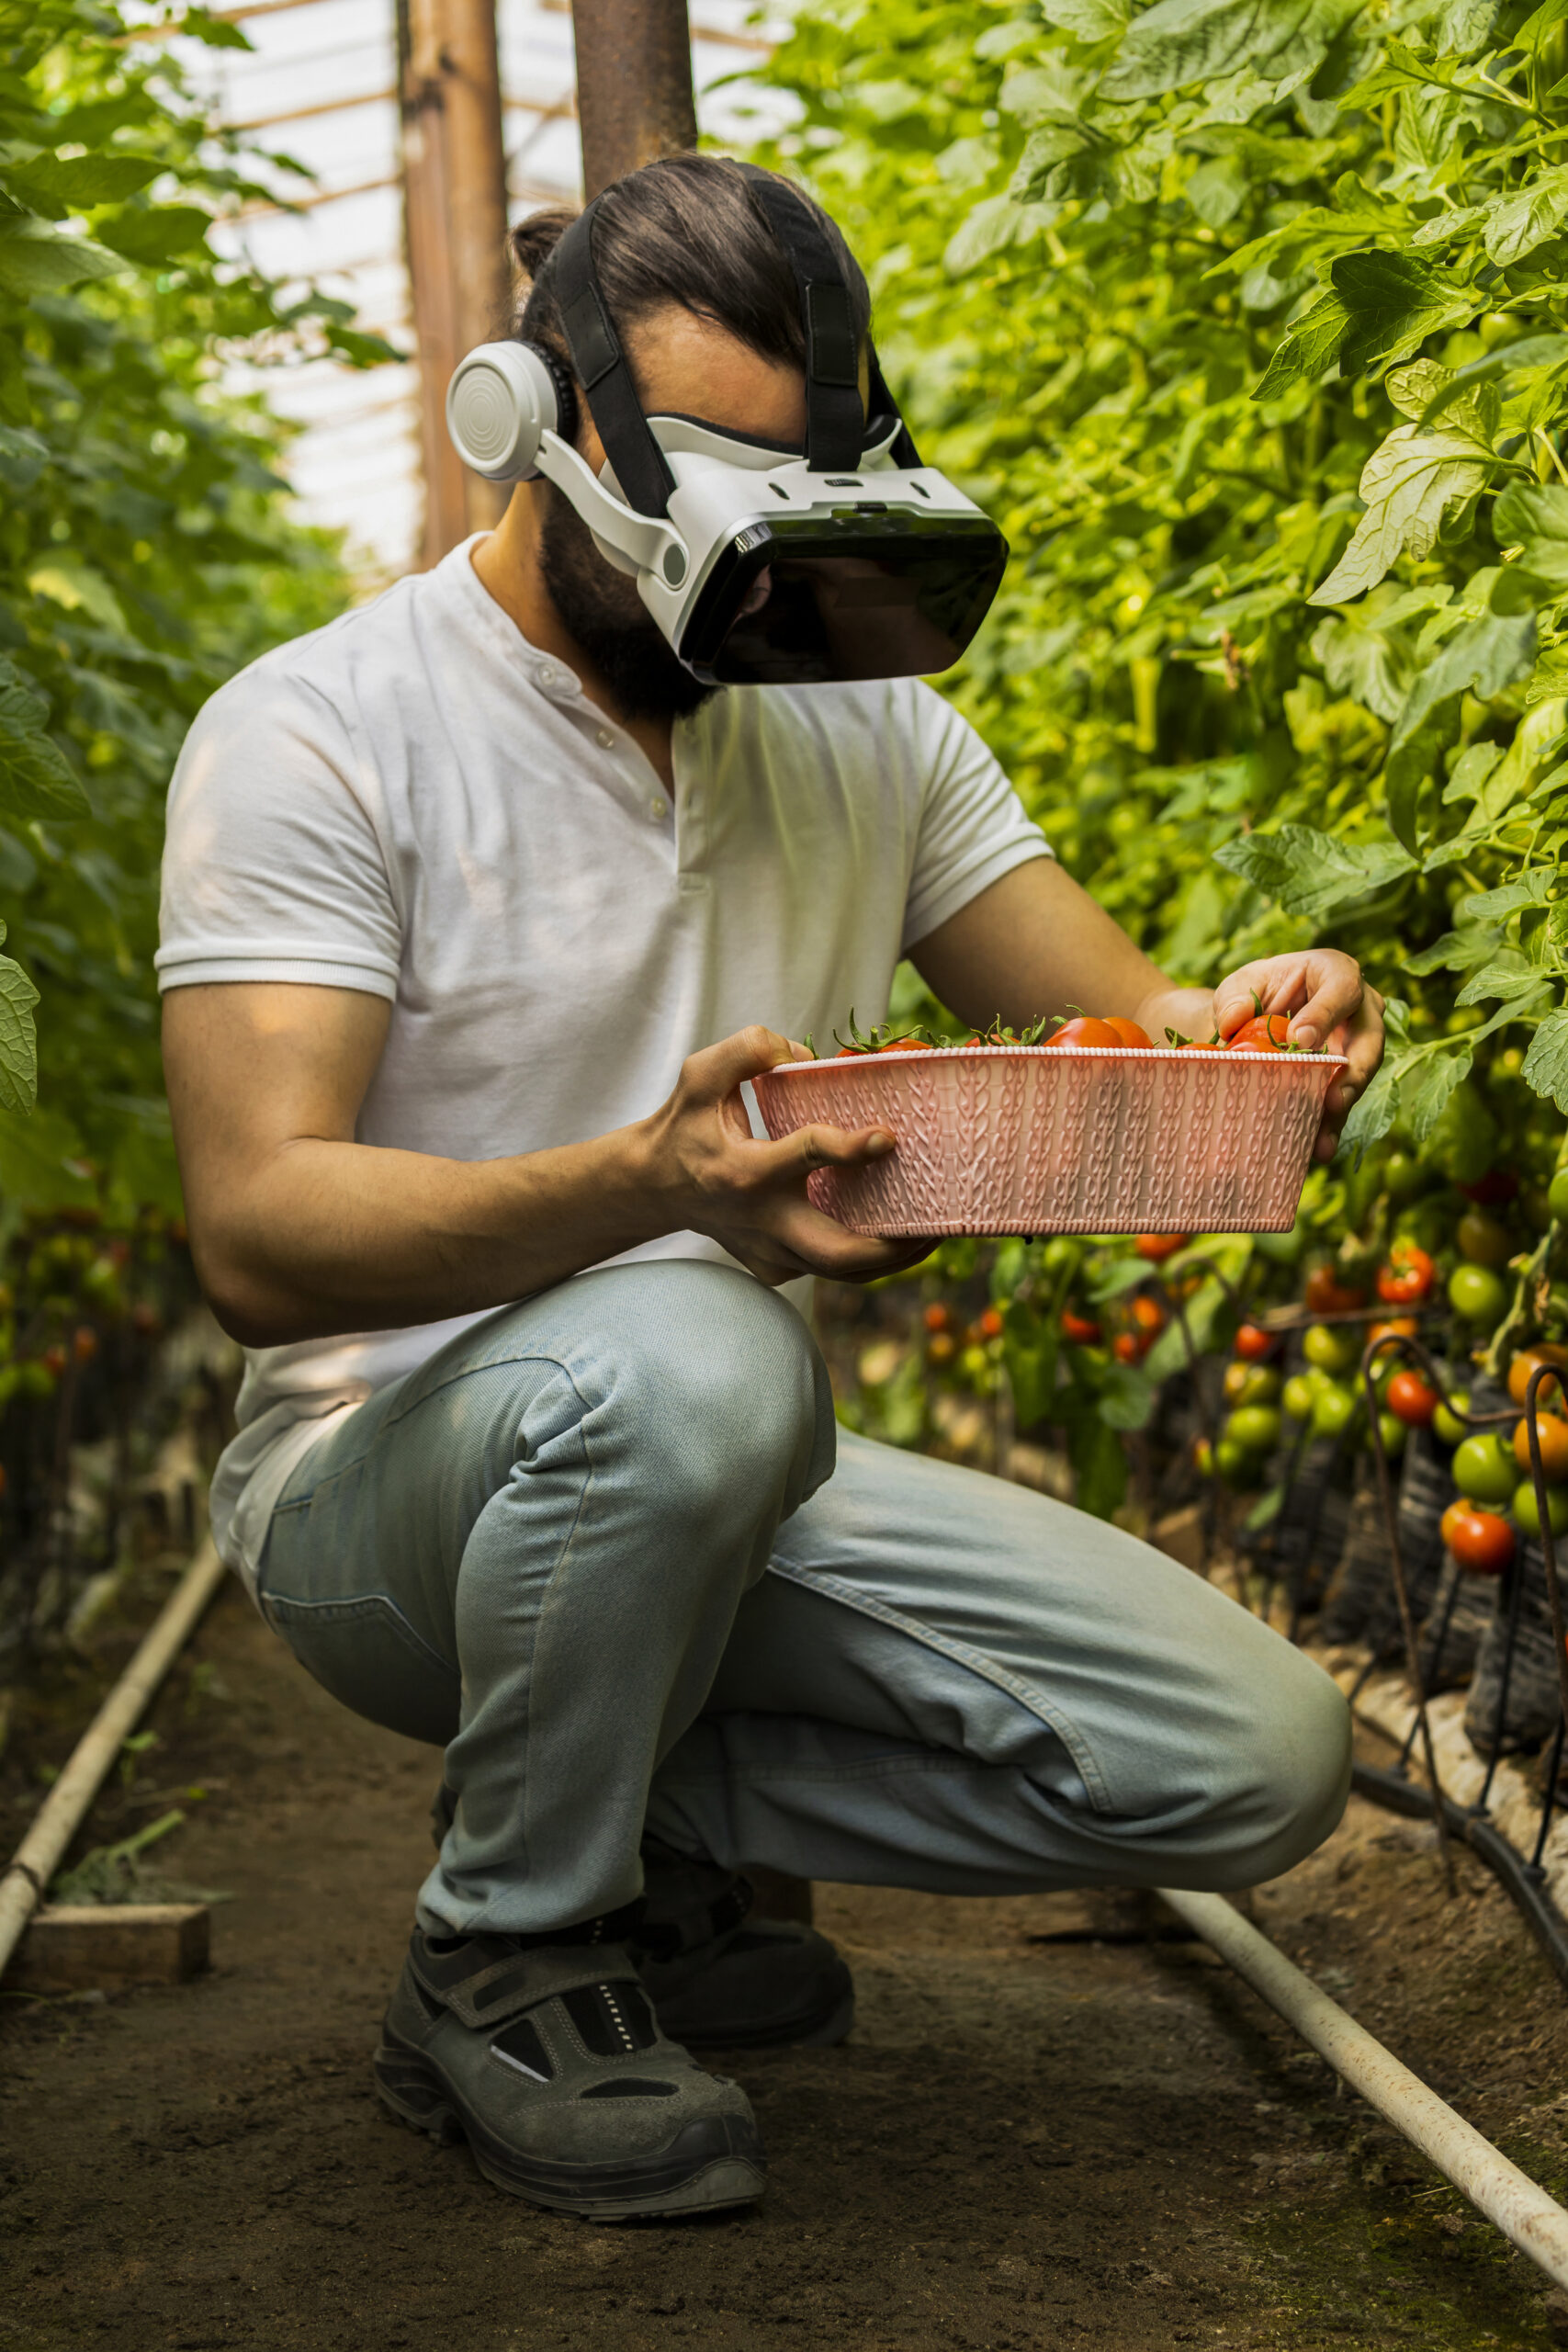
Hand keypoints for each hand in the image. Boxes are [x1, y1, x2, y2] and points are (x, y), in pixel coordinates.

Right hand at [638, 1025, 933, 1285]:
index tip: (888, 1136)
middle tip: (938, 1224)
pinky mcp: (774, 1267)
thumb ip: (749, 1050)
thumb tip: (807, 1054)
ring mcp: (767, 1252)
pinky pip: (829, 1271)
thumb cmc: (684, 1125)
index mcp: (745, 1170)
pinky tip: (895, 1234)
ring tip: (935, 1234)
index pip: (806, 1158)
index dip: (850, 1147)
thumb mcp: (700, 1075)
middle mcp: (760, 1220)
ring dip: (893, 1258)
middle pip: (836, 1252)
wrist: (653, 1187)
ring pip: (841, 1272)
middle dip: (894, 1245)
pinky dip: (866, 1258)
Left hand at [1140, 950, 1383, 1161]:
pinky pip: (1344, 1101)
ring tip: (1321, 1138)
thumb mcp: (1239, 985)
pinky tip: (1317, 1148)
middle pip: (1368, 1040)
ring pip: (1360, 1077)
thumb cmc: (1254, 993)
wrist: (1254, 1018)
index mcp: (1335, 972)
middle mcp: (1360, 1008)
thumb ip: (1235, 997)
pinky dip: (1330, 1125)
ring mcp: (1359, 1045)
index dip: (1326, 1014)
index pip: (1341, 988)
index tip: (1300, 1040)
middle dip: (1352, 1073)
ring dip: (1341, 1109)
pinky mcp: (1347, 1076)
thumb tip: (1233, 1021)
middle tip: (1331, 1100)